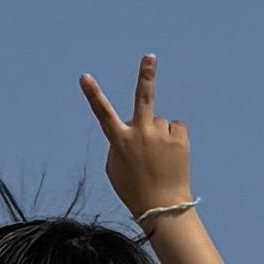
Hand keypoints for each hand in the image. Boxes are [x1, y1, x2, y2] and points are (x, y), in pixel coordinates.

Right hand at [80, 53, 194, 227]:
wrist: (162, 206)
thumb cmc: (133, 188)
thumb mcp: (115, 167)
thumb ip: (120, 142)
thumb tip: (132, 127)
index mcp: (119, 140)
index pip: (102, 112)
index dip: (92, 94)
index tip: (85, 76)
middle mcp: (140, 133)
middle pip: (143, 97)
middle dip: (146, 75)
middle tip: (150, 56)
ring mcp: (161, 135)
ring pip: (160, 121)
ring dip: (159, 133)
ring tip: (159, 157)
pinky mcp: (179, 139)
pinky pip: (176, 128)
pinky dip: (174, 137)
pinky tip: (172, 155)